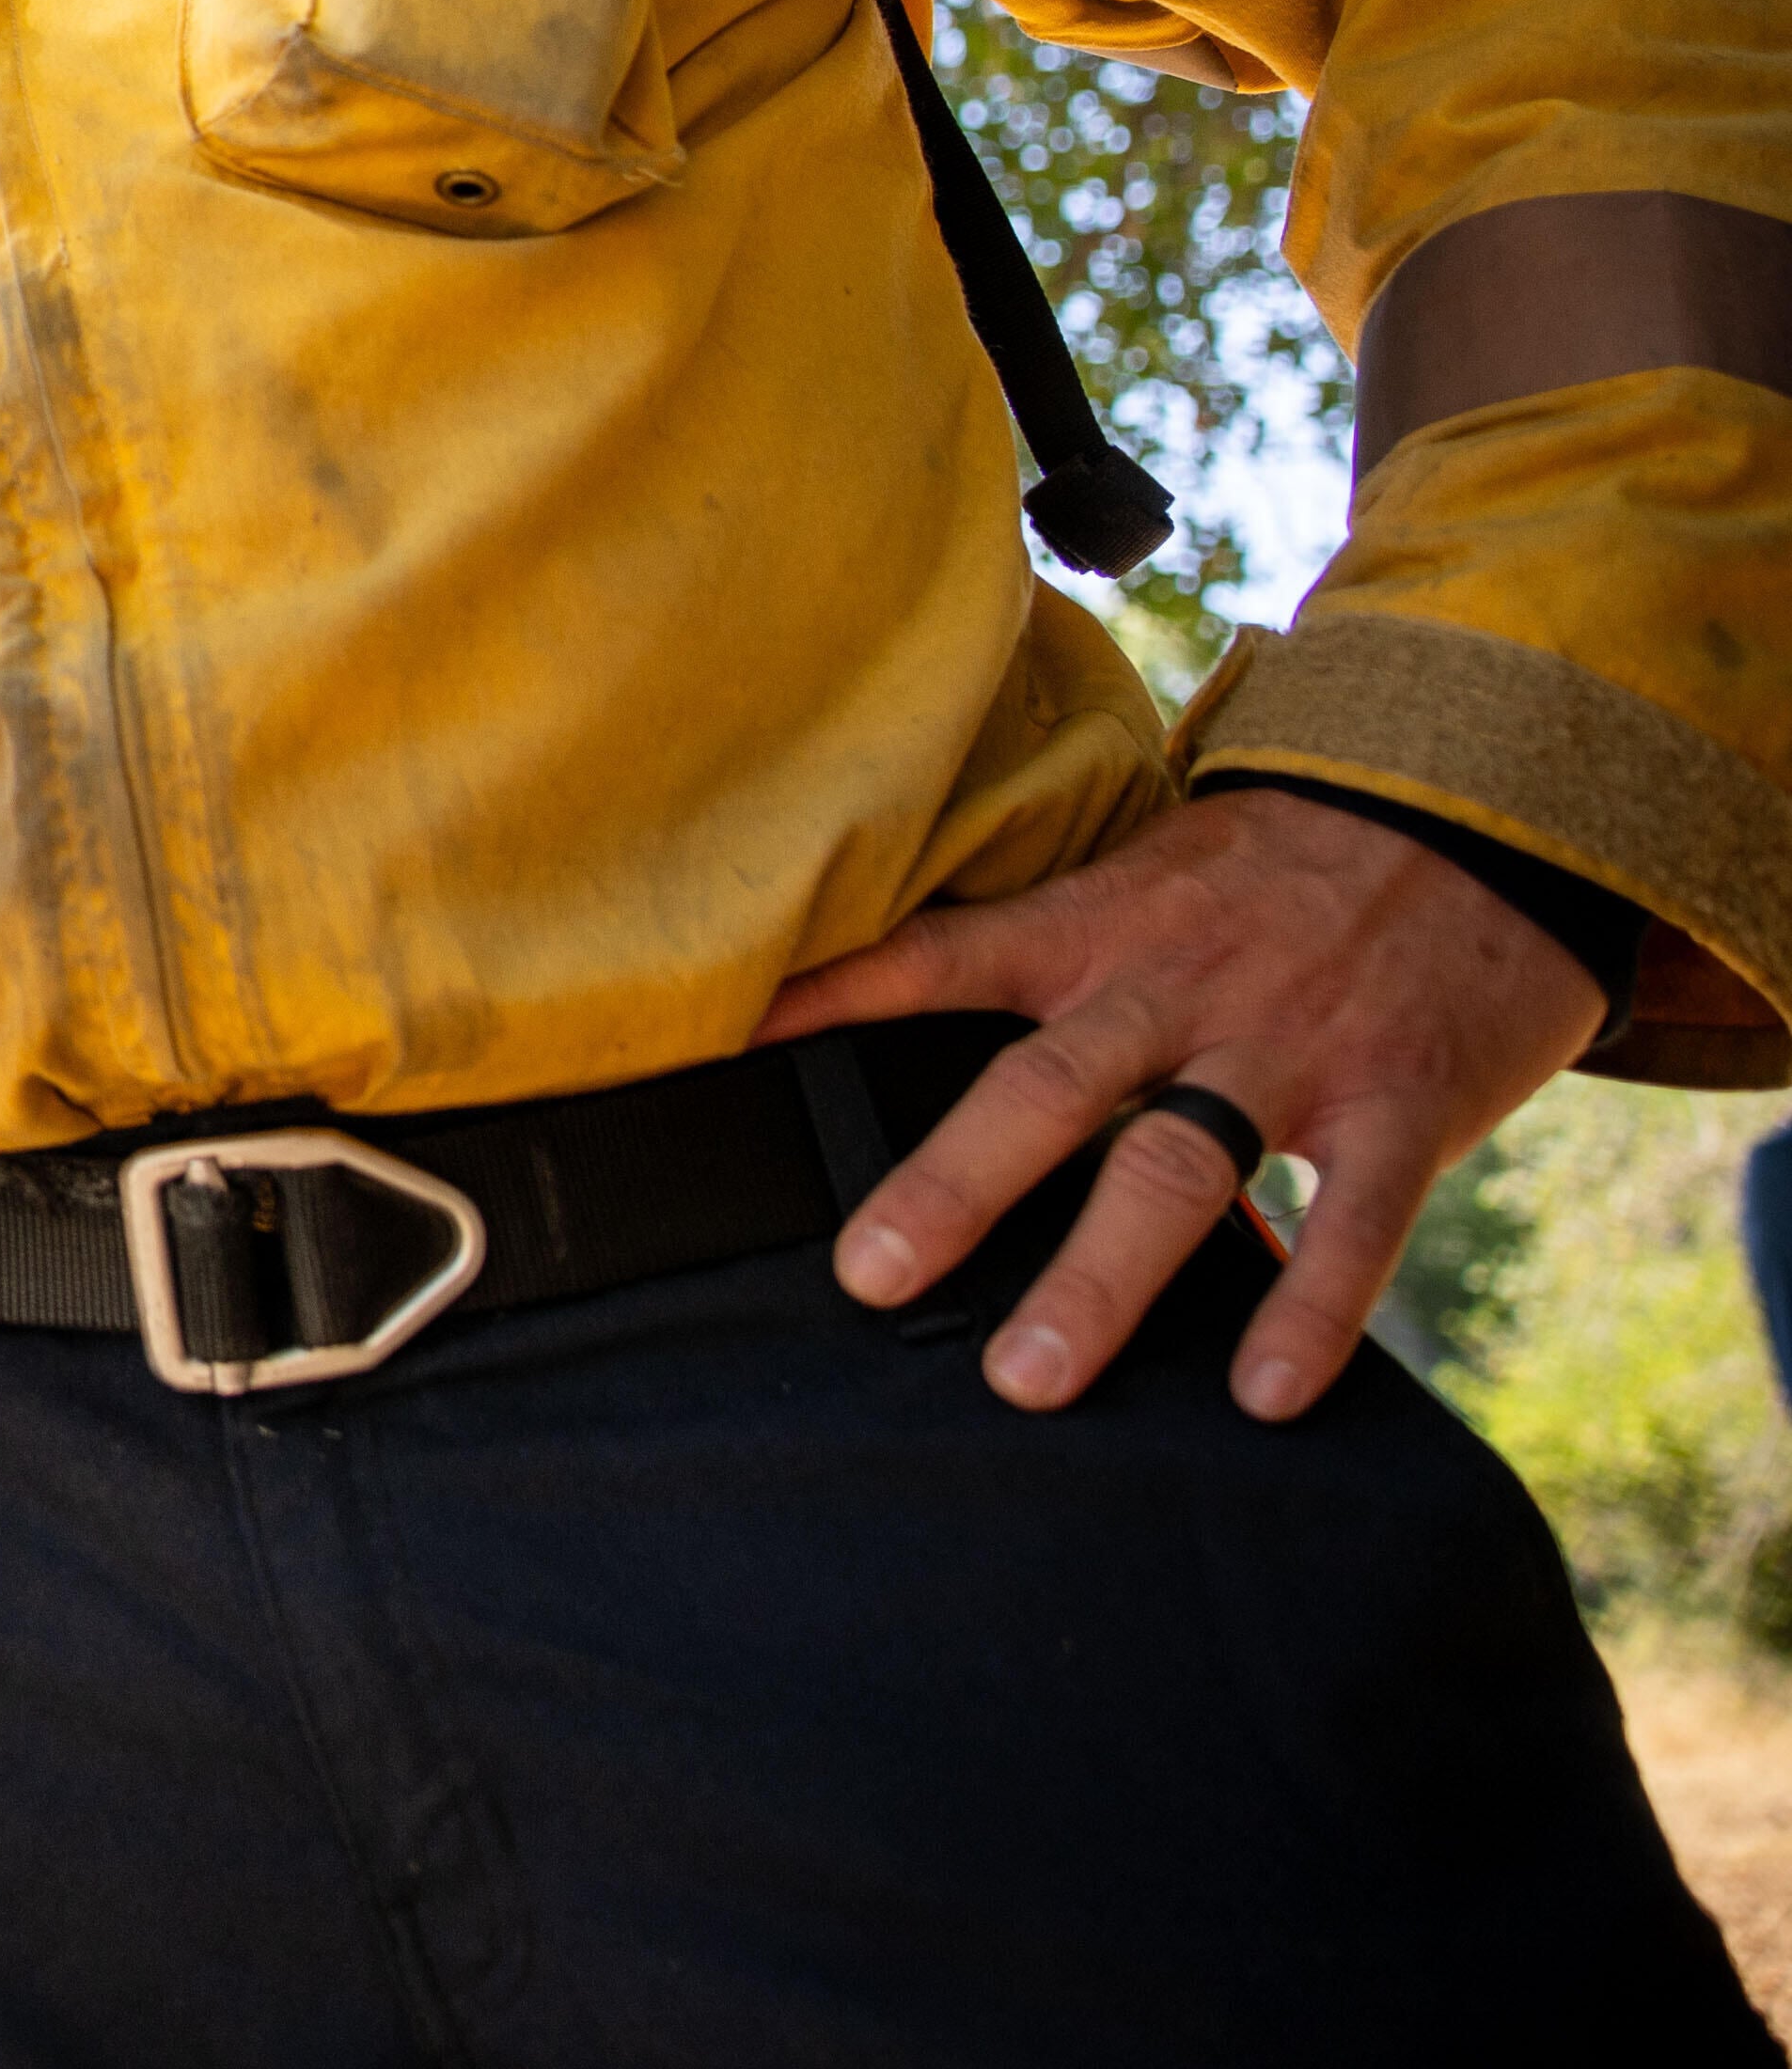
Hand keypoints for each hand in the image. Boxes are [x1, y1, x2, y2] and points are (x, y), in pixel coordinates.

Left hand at [756, 782, 1603, 1421]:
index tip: (731, 1051)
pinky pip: (1357, 1220)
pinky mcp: (1404, 1100)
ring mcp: (1289, 1048)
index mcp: (1099, 926)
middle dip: (952, 1186)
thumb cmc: (1278, 871)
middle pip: (1045, 1089)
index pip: (939, 957)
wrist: (1476, 813)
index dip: (832, 996)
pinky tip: (1264, 1394)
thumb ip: (1053, 960)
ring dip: (1100, 1278)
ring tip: (1029, 1377)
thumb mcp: (1147, 880)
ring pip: (1178, 1169)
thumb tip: (911, 1039)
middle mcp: (1176, 987)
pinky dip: (1311, 1308)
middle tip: (870, 1278)